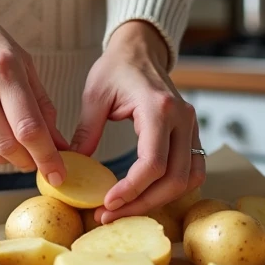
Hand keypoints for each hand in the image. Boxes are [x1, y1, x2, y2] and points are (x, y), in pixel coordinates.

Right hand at [0, 0, 68, 183]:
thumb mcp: (21, 60)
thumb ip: (41, 102)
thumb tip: (57, 142)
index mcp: (4, 67)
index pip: (29, 126)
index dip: (46, 157)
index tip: (58, 175)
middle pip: (6, 145)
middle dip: (26, 161)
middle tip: (35, 161)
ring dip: (3, 159)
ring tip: (11, 147)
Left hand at [73, 21, 203, 222]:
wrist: (140, 49)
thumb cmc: (117, 68)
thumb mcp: (94, 96)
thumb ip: (87, 132)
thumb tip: (72, 169)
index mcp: (158, 108)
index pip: (153, 163)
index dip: (131, 190)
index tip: (106, 203)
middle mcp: (182, 119)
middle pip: (174, 179)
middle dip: (143, 203)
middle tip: (110, 214)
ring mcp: (191, 127)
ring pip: (189, 179)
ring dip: (160, 200)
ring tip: (127, 209)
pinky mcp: (191, 134)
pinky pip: (192, 171)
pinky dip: (174, 188)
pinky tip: (148, 195)